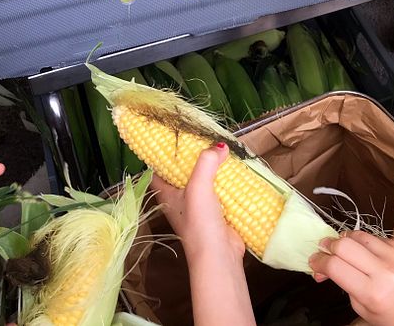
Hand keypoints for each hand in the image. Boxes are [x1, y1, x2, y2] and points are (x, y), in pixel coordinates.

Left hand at [151, 143, 243, 258]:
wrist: (218, 254)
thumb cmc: (199, 221)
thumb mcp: (198, 186)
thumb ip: (206, 162)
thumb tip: (219, 146)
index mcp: (167, 193)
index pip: (157, 170)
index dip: (162, 154)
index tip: (173, 138)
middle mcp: (180, 199)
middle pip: (183, 173)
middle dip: (193, 158)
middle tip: (205, 140)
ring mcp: (198, 207)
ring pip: (203, 182)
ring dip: (213, 170)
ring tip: (223, 151)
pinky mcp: (216, 213)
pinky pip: (219, 192)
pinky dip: (226, 182)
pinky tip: (236, 172)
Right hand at [308, 231, 393, 325]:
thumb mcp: (364, 309)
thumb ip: (343, 286)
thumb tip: (323, 269)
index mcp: (373, 292)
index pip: (334, 266)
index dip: (318, 262)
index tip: (314, 263)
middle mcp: (385, 271)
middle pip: (343, 244)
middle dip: (328, 246)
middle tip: (324, 252)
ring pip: (357, 234)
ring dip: (344, 240)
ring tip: (341, 249)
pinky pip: (373, 236)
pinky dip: (362, 242)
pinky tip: (363, 252)